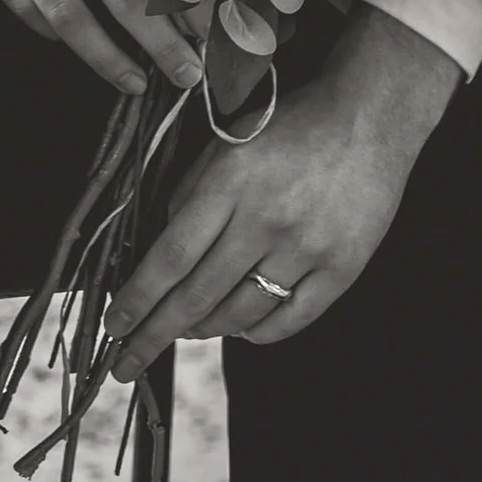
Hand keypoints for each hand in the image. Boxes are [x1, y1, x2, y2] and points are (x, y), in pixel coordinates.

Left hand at [104, 2, 461, 373]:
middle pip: (199, 295)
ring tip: (184, 332)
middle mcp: (267, 219)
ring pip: (240, 313)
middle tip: (126, 364)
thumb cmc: (289, 125)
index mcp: (231, 181)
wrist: (368, 117)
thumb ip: (189, 192)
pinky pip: (289, 320)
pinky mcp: (341, 268)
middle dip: (155, 334)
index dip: (138, 298)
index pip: (171, 256)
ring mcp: (307, 248)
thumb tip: (158, 255)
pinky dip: (256, 333)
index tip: (113, 327)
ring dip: (204, 330)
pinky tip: (239, 329)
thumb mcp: (226, 141)